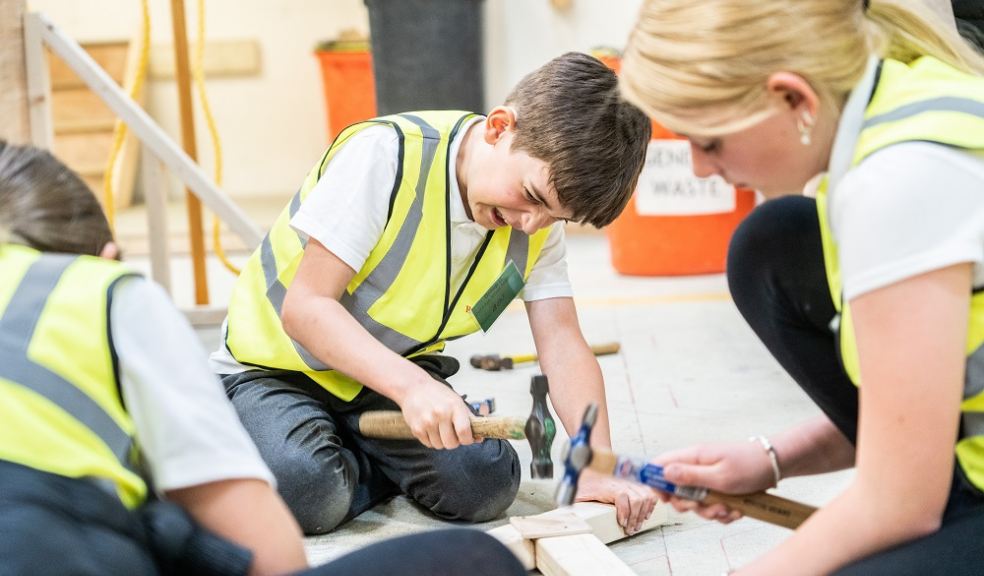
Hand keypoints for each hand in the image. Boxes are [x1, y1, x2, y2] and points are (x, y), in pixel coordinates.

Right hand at [396, 377, 474, 448]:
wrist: (414, 387)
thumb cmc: (439, 395)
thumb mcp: (457, 401)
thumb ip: (470, 419)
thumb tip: (479, 438)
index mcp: (454, 406)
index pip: (464, 432)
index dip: (468, 440)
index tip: (467, 438)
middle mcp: (440, 414)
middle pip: (451, 443)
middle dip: (454, 442)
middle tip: (452, 433)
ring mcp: (427, 421)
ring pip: (439, 446)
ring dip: (442, 441)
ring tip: (440, 429)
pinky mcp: (416, 428)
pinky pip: (428, 444)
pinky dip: (431, 440)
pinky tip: (431, 428)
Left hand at [574, 469, 656, 534]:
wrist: (593, 462)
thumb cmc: (588, 478)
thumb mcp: (580, 492)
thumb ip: (578, 504)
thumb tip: (572, 516)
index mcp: (609, 485)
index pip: (622, 497)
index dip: (624, 512)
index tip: (623, 524)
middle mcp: (622, 482)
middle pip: (637, 499)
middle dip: (635, 518)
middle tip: (631, 529)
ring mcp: (630, 481)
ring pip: (646, 496)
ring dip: (644, 512)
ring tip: (639, 523)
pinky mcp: (635, 482)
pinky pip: (649, 491)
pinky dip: (651, 502)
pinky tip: (646, 512)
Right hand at [652, 441, 774, 523]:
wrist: (776, 465)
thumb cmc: (750, 466)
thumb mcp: (719, 476)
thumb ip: (690, 476)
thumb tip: (663, 473)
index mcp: (693, 457)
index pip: (661, 464)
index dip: (656, 482)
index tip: (664, 498)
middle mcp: (697, 466)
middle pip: (676, 490)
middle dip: (689, 504)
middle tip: (703, 506)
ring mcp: (708, 478)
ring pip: (696, 502)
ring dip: (710, 511)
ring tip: (728, 509)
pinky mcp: (719, 488)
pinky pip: (712, 505)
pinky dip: (723, 512)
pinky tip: (736, 509)